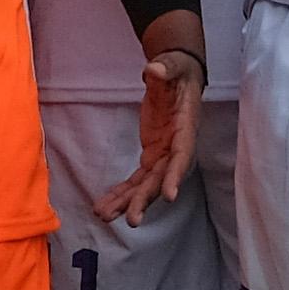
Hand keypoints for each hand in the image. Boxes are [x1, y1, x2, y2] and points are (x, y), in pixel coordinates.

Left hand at [90, 53, 200, 222]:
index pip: (181, 157)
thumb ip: (166, 70)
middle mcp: (175, 150)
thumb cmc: (177, 74)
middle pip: (160, 180)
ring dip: (126, 203)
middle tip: (131, 220)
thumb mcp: (173, 68)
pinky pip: (134, 181)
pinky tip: (103, 206)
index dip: (175, 176)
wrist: (176, 78)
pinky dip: (120, 194)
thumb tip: (155, 69)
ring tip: (104, 215)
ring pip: (144, 186)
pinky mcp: (150, 158)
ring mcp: (161, 157)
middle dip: (145, 200)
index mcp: (185, 131)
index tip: (169, 196)